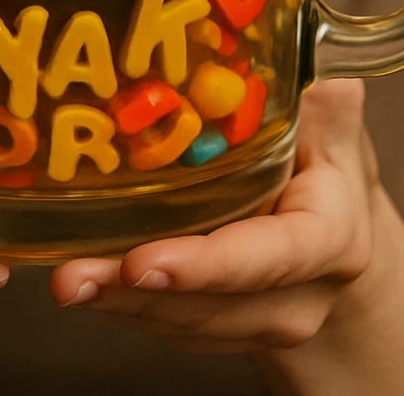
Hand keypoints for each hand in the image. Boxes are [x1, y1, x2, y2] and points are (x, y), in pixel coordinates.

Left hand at [49, 78, 378, 357]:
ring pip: (187, 324)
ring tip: (67, 278)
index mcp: (331, 239)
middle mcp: (302, 295)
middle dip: (138, 294)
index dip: (206, 265)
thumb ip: (326, 106)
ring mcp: (263, 321)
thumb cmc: (324, 156)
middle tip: (73, 276)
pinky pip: (172, 326)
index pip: (270, 259)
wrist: (335, 218)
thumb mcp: (331, 122)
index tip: (143, 264)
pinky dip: (127, 306)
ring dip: (121, 304)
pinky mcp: (225, 329)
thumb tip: (323, 75)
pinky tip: (89, 279)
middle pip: (215, 305)